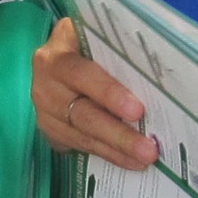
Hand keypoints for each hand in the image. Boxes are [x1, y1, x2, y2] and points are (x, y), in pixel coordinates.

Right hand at [32, 18, 156, 170]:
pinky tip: (129, 161)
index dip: (109, 93)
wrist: (58, 59)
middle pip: (84, 115)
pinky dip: (107, 155)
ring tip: (144, 158)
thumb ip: (114, 49)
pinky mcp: (50, 131)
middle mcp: (45, 85)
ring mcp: (45, 112)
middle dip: (119, 134)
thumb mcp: (93, 36)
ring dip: (116, 150)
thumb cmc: (86, 44)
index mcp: (56, 56)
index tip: (137, 110)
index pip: (82, 75)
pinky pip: (80, 146)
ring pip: (83, 136)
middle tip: (148, 149)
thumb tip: (152, 69)